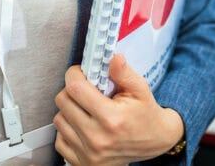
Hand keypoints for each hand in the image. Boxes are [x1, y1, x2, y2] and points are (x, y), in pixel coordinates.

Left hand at [53, 55, 183, 165]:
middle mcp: (97, 138)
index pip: (75, 89)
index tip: (80, 72)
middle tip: (85, 89)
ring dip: (69, 110)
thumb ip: (124, 73)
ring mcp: (88, 154)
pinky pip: (59, 140)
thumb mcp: (140, 89)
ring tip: (86, 108)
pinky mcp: (83, 163)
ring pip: (59, 120)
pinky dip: (68, 130)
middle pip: (63, 102)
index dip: (74, 75)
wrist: (155, 142)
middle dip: (71, 90)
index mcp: (111, 118)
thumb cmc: (146, 114)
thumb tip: (112, 58)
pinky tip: (83, 125)